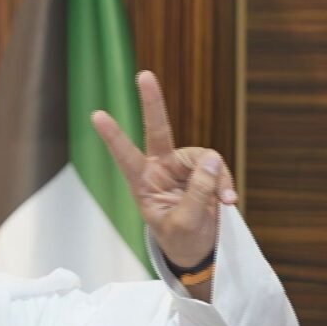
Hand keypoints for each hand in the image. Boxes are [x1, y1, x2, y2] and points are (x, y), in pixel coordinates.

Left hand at [91, 71, 236, 268]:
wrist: (199, 250)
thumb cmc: (181, 241)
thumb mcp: (185, 223)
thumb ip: (197, 192)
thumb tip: (213, 160)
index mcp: (142, 184)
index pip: (125, 156)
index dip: (113, 137)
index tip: (96, 115)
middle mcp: (160, 169)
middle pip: (158, 131)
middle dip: (152, 103)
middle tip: (143, 75)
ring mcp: (182, 167)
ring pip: (204, 157)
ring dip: (217, 179)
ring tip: (224, 202)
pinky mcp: (202, 170)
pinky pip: (218, 168)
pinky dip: (226, 183)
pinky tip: (230, 201)